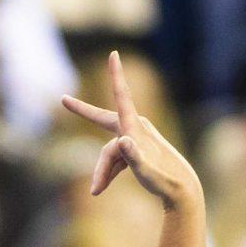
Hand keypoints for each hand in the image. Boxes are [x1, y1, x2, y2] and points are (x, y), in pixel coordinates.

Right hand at [60, 51, 200, 209]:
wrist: (182, 190)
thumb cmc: (164, 181)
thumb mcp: (147, 172)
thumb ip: (134, 157)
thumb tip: (122, 141)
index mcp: (136, 129)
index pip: (122, 98)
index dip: (116, 76)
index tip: (113, 54)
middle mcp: (135, 129)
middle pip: (104, 120)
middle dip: (84, 112)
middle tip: (64, 100)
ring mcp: (134, 140)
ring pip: (109, 152)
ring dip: (102, 172)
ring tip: (96, 192)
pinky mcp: (135, 151)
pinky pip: (116, 159)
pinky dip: (108, 174)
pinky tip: (100, 190)